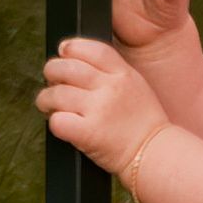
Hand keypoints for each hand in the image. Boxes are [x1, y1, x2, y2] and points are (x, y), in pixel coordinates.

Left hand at [37, 37, 169, 175]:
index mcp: (123, 74)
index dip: (71, 48)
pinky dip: (54, 122)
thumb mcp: (137, 87)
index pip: (90, 49)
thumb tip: (76, 61)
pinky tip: (62, 124)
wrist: (156, 155)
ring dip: (46, 100)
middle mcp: (110, 88)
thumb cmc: (144, 125)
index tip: (63, 53)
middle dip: (52, 72)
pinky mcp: (88, 133)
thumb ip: (113, 72)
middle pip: (67, 67)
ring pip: (56, 94)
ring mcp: (99, 110)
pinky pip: (57, 121)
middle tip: (52, 82)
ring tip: (48, 106)